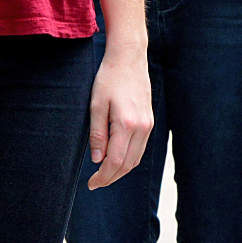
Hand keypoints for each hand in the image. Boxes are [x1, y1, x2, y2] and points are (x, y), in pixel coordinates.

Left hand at [85, 46, 152, 189]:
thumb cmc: (109, 78)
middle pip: (127, 164)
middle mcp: (141, 127)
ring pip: (136, 158)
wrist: (129, 58)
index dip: (103, 177)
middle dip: (111, 178)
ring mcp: (148, 125)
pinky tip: (117, 159)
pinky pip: (140, 148)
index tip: (91, 184)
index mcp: (126, 124)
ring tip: (104, 174)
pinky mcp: (150, 121)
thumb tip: (97, 160)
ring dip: (121, 171)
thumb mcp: (96, 104)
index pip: (115, 162)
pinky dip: (129, 159)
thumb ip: (97, 134)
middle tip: (96, 183)